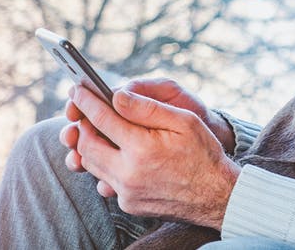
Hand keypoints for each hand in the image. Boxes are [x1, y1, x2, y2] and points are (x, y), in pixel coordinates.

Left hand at [66, 84, 240, 228]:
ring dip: (90, 145)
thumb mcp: (183, 120)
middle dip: (83, 125)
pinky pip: (106, 180)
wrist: (216, 193)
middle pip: (87, 144)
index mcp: (142, 148)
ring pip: (92, 164)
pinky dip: (106, 164)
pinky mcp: (129, 203)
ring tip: (98, 130)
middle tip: (86, 111)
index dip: (87, 102)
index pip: (102, 119)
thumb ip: (147, 108)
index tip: (78, 90)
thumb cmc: (203, 151)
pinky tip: (118, 154)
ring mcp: (127, 191)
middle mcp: (129, 173)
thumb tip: (118, 95)